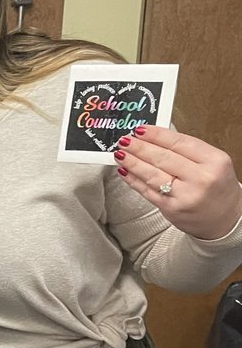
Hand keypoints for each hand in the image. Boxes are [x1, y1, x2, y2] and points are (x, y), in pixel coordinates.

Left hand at [114, 125, 241, 239]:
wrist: (226, 218)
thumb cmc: (217, 188)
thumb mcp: (212, 163)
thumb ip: (187, 151)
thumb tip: (154, 138)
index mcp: (214, 161)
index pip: (180, 143)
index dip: (156, 135)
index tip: (140, 130)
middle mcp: (201, 178)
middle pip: (163, 158)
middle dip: (140, 147)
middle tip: (125, 140)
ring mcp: (185, 195)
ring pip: (153, 174)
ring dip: (132, 163)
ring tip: (120, 154)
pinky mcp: (171, 209)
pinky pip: (148, 191)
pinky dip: (133, 180)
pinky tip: (124, 172)